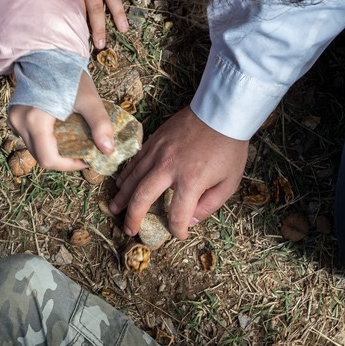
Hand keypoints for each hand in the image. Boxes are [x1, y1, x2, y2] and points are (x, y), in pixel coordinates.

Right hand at [8, 72, 113, 170]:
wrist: (47, 54)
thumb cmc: (69, 75)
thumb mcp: (89, 99)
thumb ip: (100, 124)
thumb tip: (108, 151)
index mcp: (34, 120)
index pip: (48, 159)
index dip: (69, 165)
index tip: (87, 158)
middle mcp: (19, 122)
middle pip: (41, 157)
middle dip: (64, 159)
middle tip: (83, 151)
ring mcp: (14, 120)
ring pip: (35, 149)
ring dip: (55, 151)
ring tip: (74, 142)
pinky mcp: (14, 117)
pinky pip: (30, 139)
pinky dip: (47, 141)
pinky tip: (61, 132)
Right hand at [109, 107, 247, 238]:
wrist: (221, 113)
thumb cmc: (229, 148)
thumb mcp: (229, 182)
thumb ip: (209, 205)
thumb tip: (190, 220)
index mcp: (190, 181)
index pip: (177, 214)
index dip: (177, 229)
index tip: (179, 233)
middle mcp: (169, 168)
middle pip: (142, 198)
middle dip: (134, 217)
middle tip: (130, 230)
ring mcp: (158, 152)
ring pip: (133, 178)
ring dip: (122, 197)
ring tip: (115, 209)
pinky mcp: (154, 141)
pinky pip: (135, 161)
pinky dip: (126, 174)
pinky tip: (121, 184)